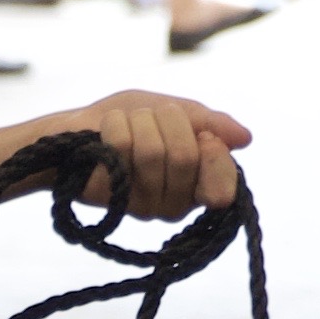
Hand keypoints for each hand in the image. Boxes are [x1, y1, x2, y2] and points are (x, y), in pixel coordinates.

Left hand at [64, 84, 249, 217]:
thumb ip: (209, 122)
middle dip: (167, 119)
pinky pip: (125, 150)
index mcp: (199, 184)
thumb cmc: (128, 121)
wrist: (74, 130)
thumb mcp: (174, 110)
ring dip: (139, 121)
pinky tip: (105, 134)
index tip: (204, 136)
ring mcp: (145, 207)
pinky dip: (116, 125)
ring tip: (126, 125)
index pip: (225, 187)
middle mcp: (176, 204)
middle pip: (186, 155)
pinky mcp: (115, 200)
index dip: (214, 155)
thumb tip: (245, 139)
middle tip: (151, 119)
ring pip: (155, 152)